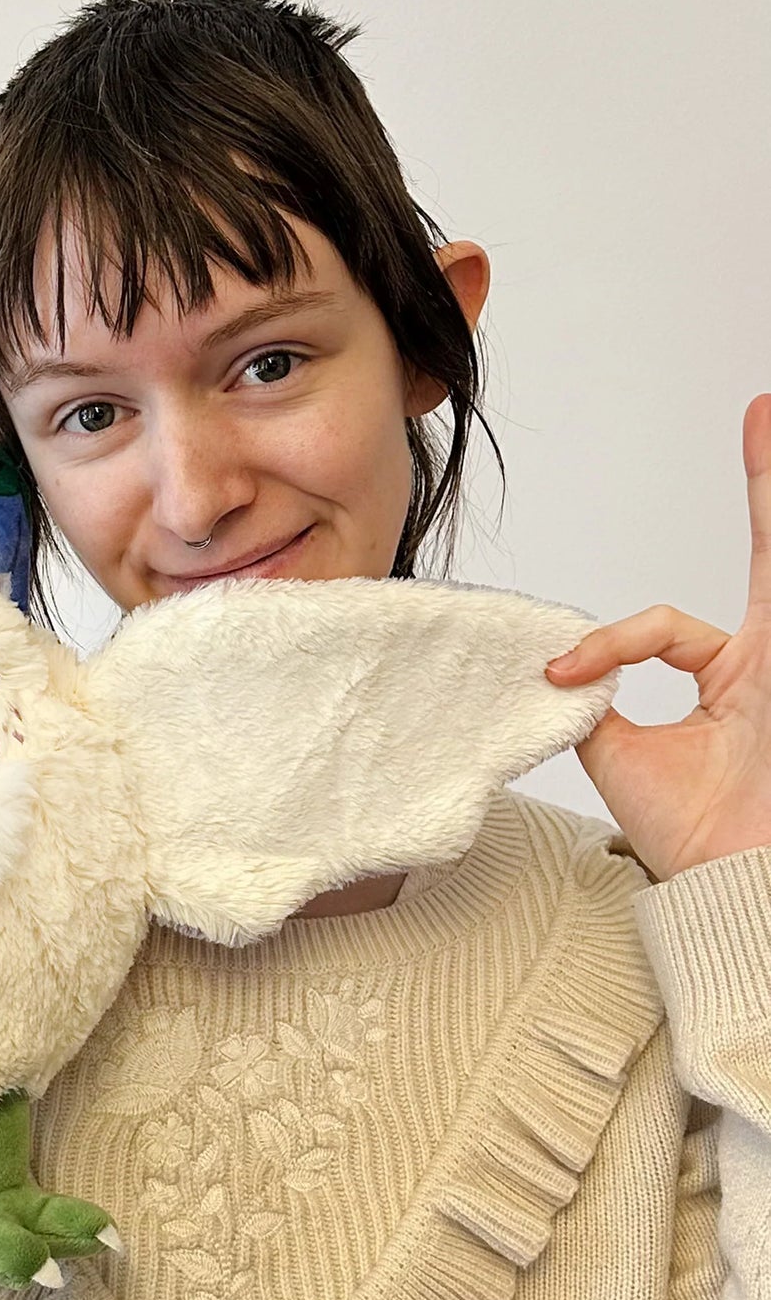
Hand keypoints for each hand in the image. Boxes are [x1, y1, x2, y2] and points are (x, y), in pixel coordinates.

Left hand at [543, 392, 770, 880]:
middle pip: (764, 558)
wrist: (742, 887)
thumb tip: (550, 664)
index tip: (557, 672)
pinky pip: (720, 613)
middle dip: (766, 489)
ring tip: (766, 416)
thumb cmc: (700, 836)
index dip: (605, 642)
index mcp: (728, 679)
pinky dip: (653, 626)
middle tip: (763, 412)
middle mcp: (763, 661)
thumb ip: (590, 699)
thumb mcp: (618, 756)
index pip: (666, 629)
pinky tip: (755, 464)